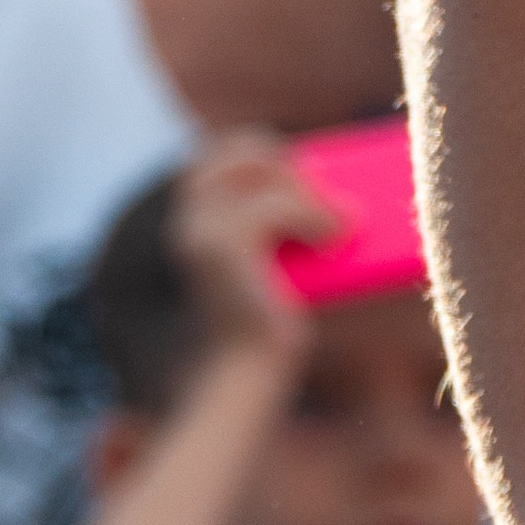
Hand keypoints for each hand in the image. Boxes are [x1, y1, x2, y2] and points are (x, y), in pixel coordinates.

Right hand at [169, 130, 335, 370]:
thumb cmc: (264, 329)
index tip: (303, 163)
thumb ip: (282, 225)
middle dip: (277, 158)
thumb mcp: (276, 264)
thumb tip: (333, 190)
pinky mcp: (223, 248)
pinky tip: (337, 234)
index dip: (258, 150)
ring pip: (257, 168)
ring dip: (302, 186)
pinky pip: (275, 204)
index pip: (215, 158)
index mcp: (192, 228)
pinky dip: (312, 213)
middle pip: (230, 151)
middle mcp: (187, 223)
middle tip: (318, 181)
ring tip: (337, 219)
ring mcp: (200, 232)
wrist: (246, 374)